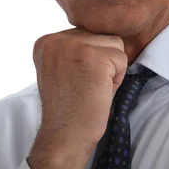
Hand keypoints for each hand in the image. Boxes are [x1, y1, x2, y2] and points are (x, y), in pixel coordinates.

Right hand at [27, 28, 129, 167]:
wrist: (65, 136)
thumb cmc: (69, 107)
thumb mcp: (61, 68)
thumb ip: (73, 48)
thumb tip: (103, 33)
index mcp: (45, 42)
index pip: (86, 34)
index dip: (89, 60)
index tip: (74, 81)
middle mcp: (55, 39)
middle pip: (101, 36)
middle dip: (102, 62)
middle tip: (85, 86)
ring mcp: (73, 46)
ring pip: (115, 45)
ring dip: (111, 69)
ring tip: (92, 87)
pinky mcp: (93, 56)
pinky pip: (122, 59)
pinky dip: (117, 79)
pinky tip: (99, 92)